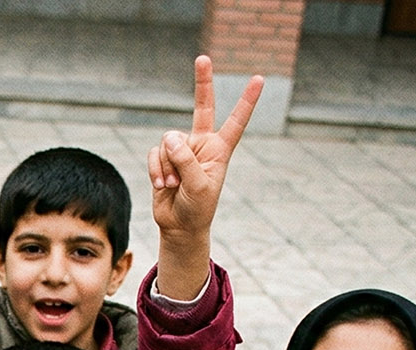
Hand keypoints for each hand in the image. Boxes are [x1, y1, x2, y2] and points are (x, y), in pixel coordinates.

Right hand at [148, 57, 260, 299]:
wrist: (179, 226)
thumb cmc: (197, 208)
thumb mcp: (199, 186)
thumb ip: (186, 159)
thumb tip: (169, 136)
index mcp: (220, 150)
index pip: (236, 121)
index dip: (247, 100)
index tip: (259, 79)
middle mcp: (202, 144)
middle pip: (202, 106)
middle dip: (202, 82)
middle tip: (203, 57)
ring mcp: (182, 149)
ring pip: (168, 141)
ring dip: (167, 166)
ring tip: (173, 185)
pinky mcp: (164, 158)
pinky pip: (155, 153)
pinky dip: (156, 169)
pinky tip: (162, 185)